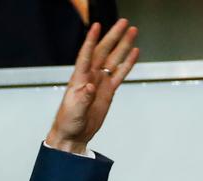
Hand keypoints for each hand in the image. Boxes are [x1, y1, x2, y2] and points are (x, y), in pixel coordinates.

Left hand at [46, 19, 139, 154]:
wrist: (73, 135)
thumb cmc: (68, 123)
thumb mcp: (74, 112)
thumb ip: (83, 99)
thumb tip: (90, 87)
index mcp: (78, 80)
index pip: (85, 56)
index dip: (90, 41)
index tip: (96, 26)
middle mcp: (90, 77)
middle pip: (103, 52)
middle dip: (113, 37)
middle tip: (124, 22)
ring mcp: (100, 83)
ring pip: (113, 60)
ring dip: (123, 46)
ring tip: (132, 31)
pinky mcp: (108, 91)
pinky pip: (119, 74)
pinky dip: (127, 63)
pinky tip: (134, 52)